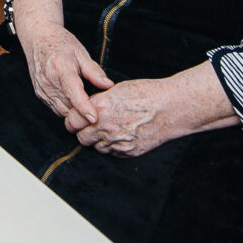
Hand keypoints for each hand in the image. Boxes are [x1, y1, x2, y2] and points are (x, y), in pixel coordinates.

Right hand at [10, 0, 110, 123]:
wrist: (38, 38)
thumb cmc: (61, 43)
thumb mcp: (81, 52)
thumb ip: (94, 71)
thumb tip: (108, 85)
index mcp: (61, 68)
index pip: (73, 92)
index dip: (84, 107)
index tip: (95, 118)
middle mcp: (49, 81)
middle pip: (69, 106)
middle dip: (84, 111)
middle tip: (98, 106)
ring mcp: (43, 89)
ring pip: (63, 111)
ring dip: (75, 112)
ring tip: (87, 102)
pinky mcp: (40, 94)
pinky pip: (56, 108)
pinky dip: (67, 108)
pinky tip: (74, 100)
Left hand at [69, 63, 237, 157]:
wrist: (171, 108)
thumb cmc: (146, 94)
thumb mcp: (117, 90)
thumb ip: (99, 101)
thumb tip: (87, 107)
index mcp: (100, 108)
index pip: (72, 121)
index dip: (72, 121)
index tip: (74, 120)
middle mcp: (106, 127)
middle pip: (81, 138)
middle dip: (83, 132)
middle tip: (89, 126)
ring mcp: (118, 142)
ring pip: (97, 147)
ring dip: (98, 140)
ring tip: (109, 129)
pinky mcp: (129, 152)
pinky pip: (113, 153)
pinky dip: (113, 146)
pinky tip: (122, 135)